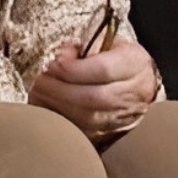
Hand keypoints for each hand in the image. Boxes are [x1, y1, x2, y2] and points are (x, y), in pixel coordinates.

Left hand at [28, 36, 159, 140]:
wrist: (141, 88)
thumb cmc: (119, 61)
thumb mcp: (109, 43)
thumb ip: (85, 46)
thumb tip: (61, 55)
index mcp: (133, 64)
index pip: (102, 70)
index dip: (73, 68)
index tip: (54, 63)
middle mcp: (130, 93)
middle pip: (91, 97)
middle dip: (58, 89)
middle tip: (38, 80)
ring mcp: (120, 118)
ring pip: (84, 118)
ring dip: (54, 105)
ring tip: (37, 92)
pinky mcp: (106, 134)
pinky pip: (78, 131)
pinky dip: (57, 120)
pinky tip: (43, 108)